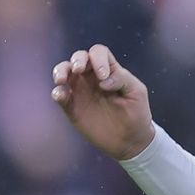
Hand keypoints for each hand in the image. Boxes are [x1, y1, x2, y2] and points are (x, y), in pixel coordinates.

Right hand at [51, 44, 154, 160]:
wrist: (130, 141)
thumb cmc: (137, 113)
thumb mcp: (137, 93)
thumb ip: (123, 79)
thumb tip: (102, 79)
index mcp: (109, 70)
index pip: (99, 53)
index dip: (98, 59)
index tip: (103, 76)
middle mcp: (92, 77)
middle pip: (79, 57)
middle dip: (77, 60)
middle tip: (79, 70)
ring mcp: (80, 90)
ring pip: (64, 71)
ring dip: (60, 71)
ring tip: (62, 80)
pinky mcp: (72, 106)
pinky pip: (60, 95)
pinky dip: (57, 93)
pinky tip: (61, 96)